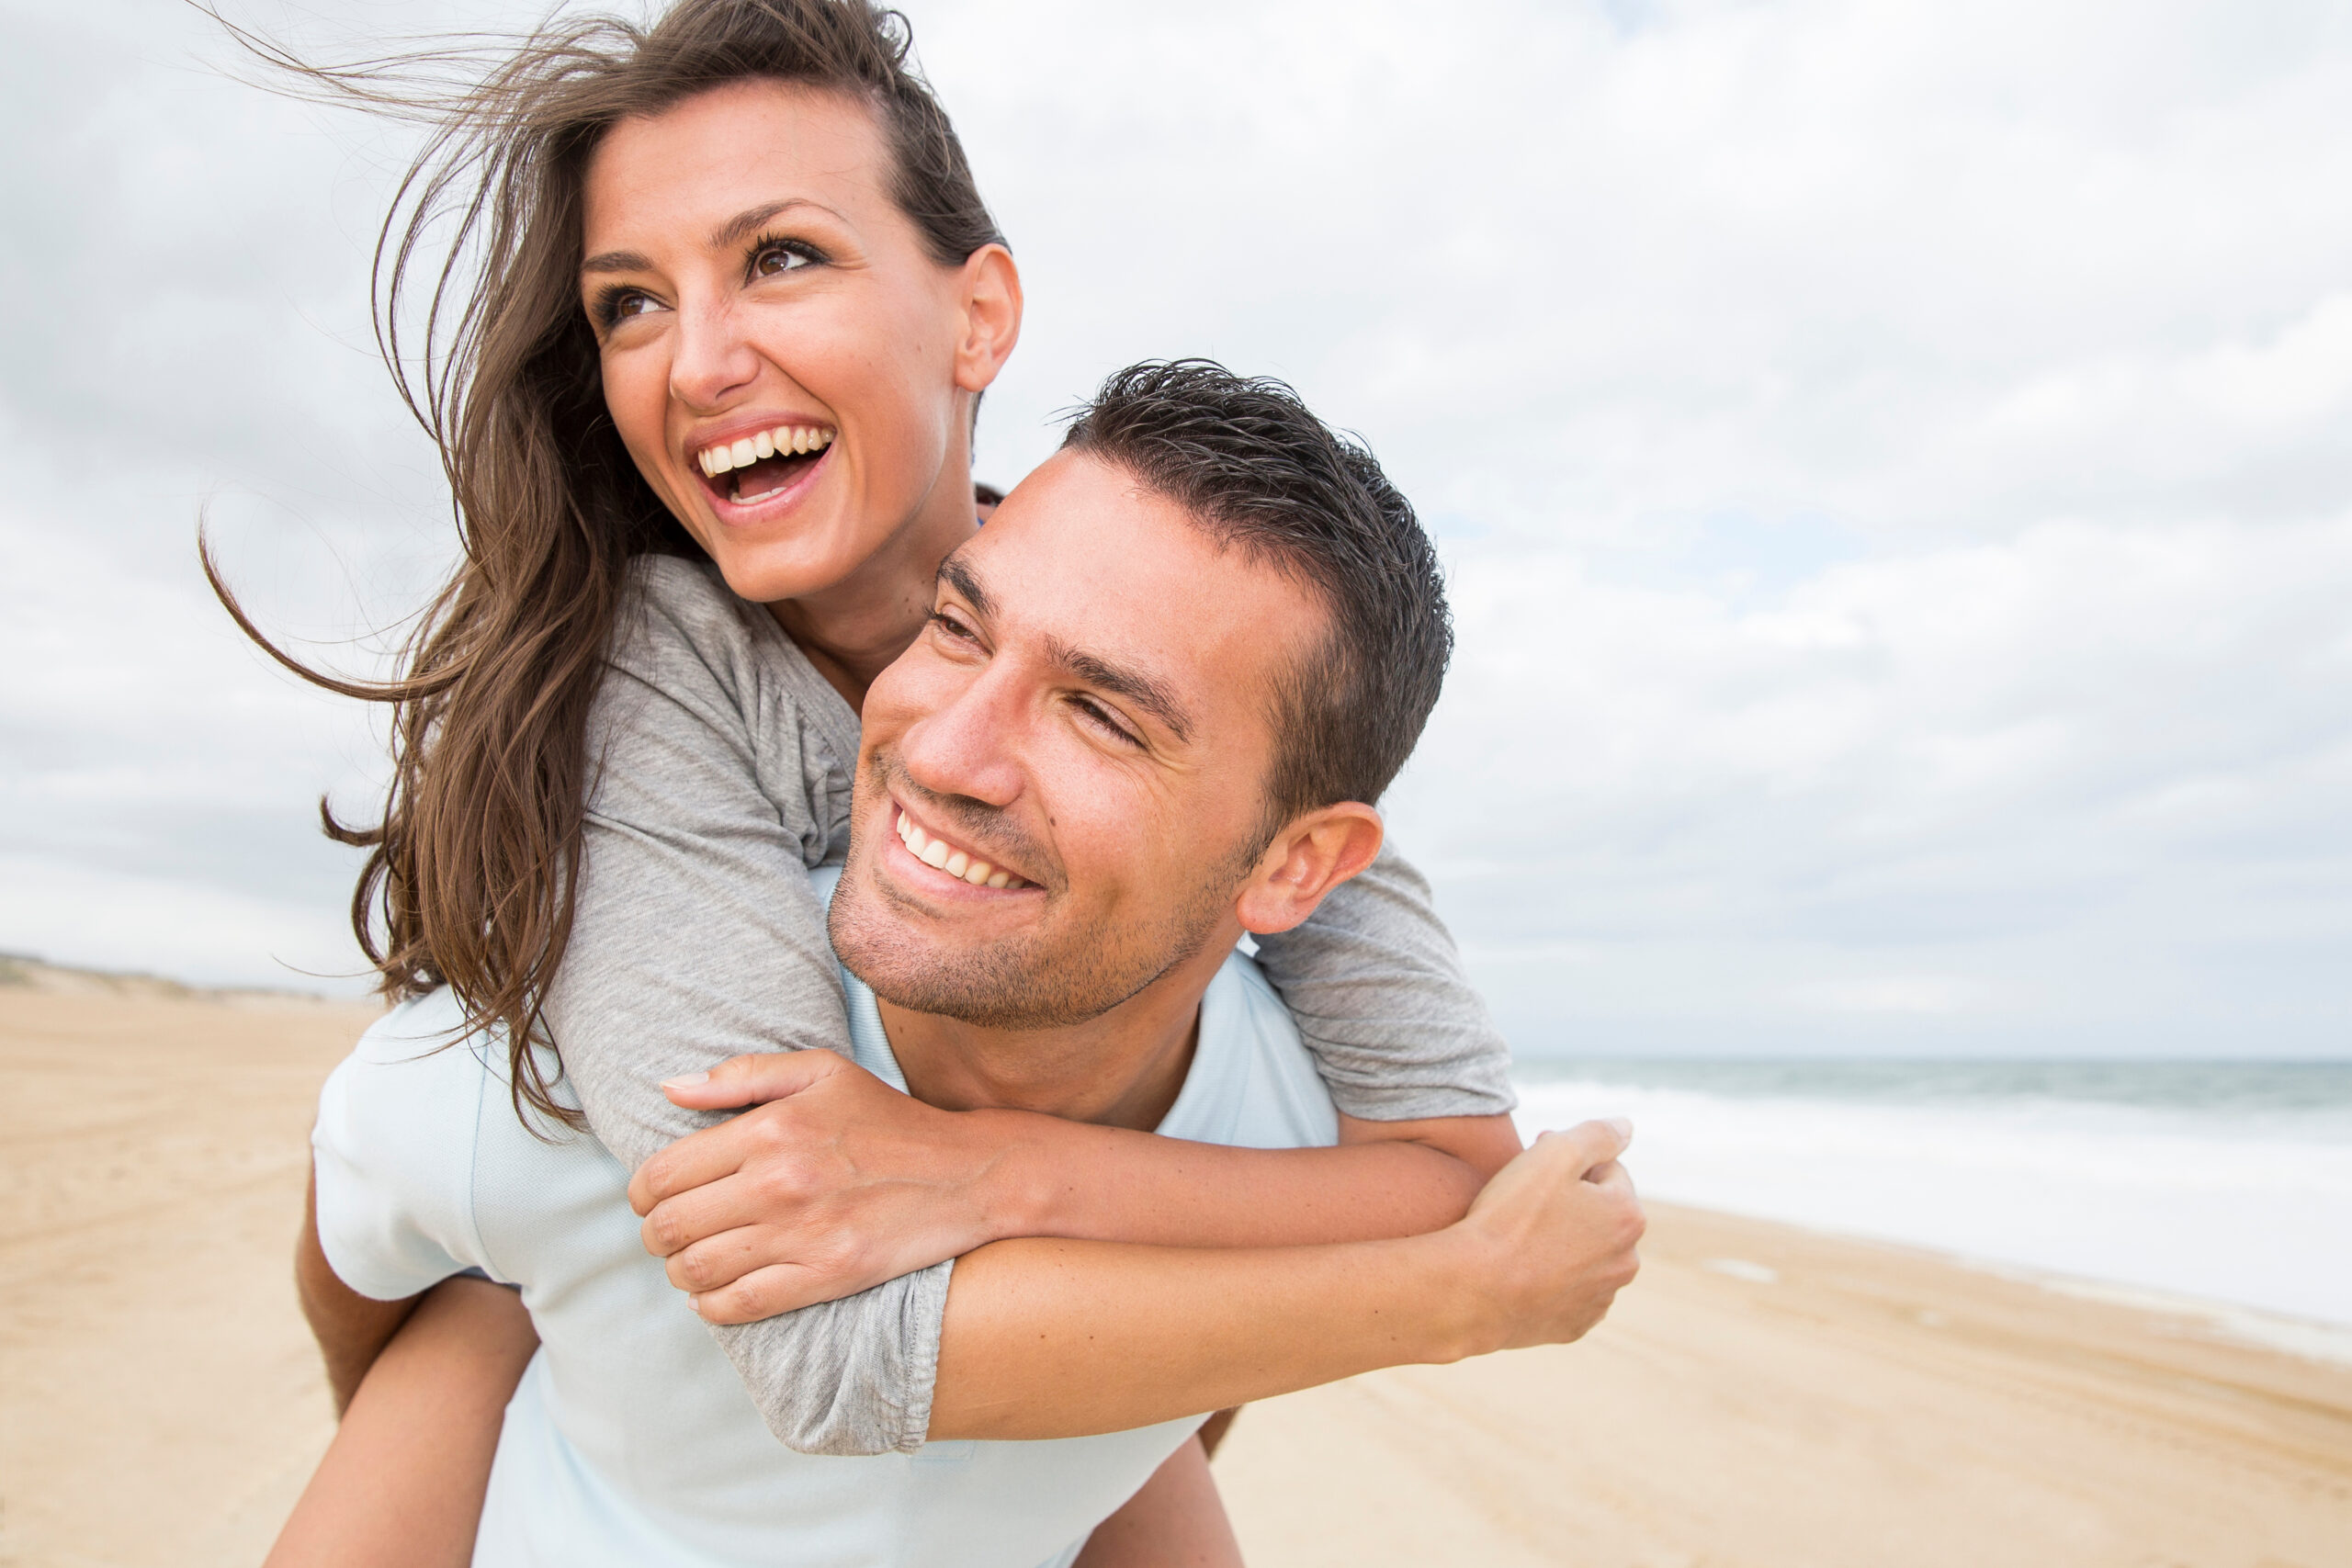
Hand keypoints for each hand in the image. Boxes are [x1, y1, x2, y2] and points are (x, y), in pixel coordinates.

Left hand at [628, 1051, 1023, 1322]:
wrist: (965, 1173)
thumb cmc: (888, 1119)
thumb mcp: (821, 1071)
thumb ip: (743, 1075)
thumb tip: (669, 1089)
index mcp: (769, 1128)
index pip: (663, 1174)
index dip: (641, 1193)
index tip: (651, 1199)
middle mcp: (778, 1182)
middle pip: (670, 1226)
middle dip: (655, 1235)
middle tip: (667, 1234)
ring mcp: (801, 1233)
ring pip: (697, 1270)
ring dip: (680, 1272)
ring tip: (690, 1263)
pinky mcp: (825, 1276)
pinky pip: (740, 1304)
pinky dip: (712, 1307)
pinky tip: (713, 1296)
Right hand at [1445, 1118, 1644, 1353]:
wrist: (1473, 1291)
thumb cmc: (1510, 1218)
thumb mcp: (1553, 1155)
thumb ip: (1597, 1134)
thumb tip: (1626, 1126)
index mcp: (1628, 1216)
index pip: (1607, 1170)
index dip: (1567, 1163)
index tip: (1532, 1168)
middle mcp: (1625, 1261)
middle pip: (1600, 1214)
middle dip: (1571, 1201)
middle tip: (1523, 1199)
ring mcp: (1600, 1298)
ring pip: (1585, 1253)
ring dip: (1563, 1239)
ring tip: (1519, 1235)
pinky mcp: (1574, 1325)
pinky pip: (1569, 1290)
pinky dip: (1553, 1277)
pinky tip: (1522, 1269)